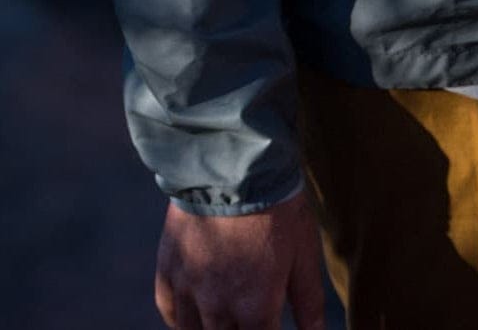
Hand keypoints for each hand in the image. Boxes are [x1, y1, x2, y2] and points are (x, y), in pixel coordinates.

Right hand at [154, 191, 325, 329]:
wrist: (233, 164)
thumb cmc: (277, 206)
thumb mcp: (303, 252)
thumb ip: (308, 301)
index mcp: (256, 308)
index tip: (270, 324)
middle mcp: (218, 307)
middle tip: (250, 312)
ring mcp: (188, 289)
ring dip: (212, 328)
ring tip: (227, 315)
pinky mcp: (168, 269)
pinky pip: (170, 311)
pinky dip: (182, 317)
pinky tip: (197, 309)